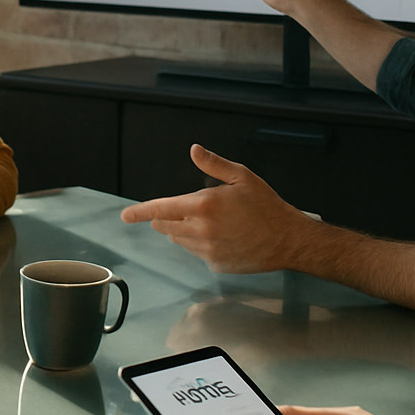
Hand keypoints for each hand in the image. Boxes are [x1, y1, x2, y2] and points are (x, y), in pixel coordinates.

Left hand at [120, 145, 316, 272]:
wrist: (288, 239)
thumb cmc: (267, 206)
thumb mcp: (242, 177)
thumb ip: (213, 164)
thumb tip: (194, 150)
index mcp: (204, 206)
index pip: (161, 209)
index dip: (140, 212)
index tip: (126, 215)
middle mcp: (201, 230)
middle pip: (166, 226)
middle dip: (166, 218)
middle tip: (185, 210)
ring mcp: (207, 249)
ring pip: (179, 240)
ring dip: (183, 231)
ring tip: (209, 222)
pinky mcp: (215, 264)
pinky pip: (196, 253)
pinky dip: (201, 244)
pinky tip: (222, 236)